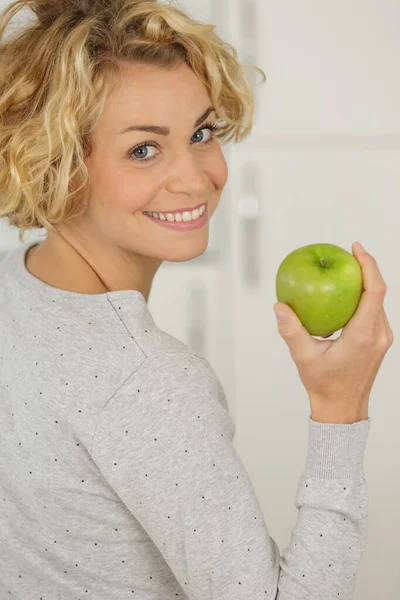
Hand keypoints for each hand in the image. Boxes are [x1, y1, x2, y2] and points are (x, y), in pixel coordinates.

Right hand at [273, 242, 393, 422]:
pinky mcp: (379, 342)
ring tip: (344, 270)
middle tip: (346, 253)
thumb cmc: (324, 386)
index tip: (356, 249)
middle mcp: (378, 334)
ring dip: (365, 283)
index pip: (374, 290)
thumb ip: (291, 331)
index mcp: (363, 334)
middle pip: (379, 291)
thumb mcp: (304, 358)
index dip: (368, 265)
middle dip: (365, 268)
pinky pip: (375, 312)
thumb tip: (279, 306)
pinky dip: (364, 298)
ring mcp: (382, 338)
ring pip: (378, 301)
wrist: (343, 410)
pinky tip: (345, 294)